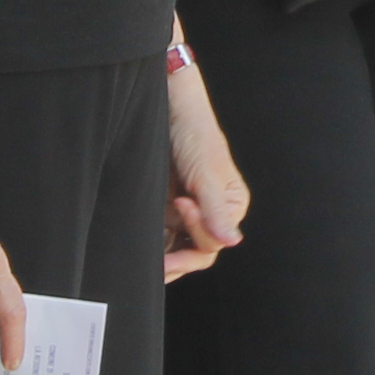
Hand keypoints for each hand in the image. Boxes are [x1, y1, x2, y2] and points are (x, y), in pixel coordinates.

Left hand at [163, 85, 249, 280]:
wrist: (164, 108)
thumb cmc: (193, 132)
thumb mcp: (207, 172)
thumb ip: (216, 210)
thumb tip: (233, 241)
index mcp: (230, 206)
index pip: (215, 240)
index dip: (198, 230)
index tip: (182, 204)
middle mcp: (210, 214)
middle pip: (198, 251)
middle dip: (180, 259)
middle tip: (158, 264)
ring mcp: (186, 214)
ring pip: (179, 249)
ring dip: (165, 259)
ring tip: (146, 266)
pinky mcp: (165, 210)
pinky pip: (162, 239)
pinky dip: (155, 249)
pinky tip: (141, 255)